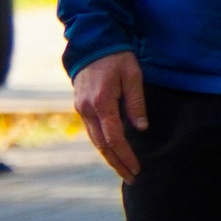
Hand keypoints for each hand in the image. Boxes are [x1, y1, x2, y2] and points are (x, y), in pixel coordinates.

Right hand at [73, 50, 148, 181]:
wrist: (91, 42)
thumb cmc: (115, 57)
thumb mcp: (132, 76)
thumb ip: (136, 103)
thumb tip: (140, 128)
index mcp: (101, 102)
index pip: (113, 137)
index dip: (125, 155)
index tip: (136, 169)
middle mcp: (87, 108)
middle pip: (101, 144)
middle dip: (116, 162)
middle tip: (131, 177)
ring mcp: (81, 107)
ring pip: (94, 139)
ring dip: (108, 156)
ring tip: (123, 168)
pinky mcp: (80, 105)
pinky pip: (91, 130)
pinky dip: (102, 144)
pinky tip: (112, 150)